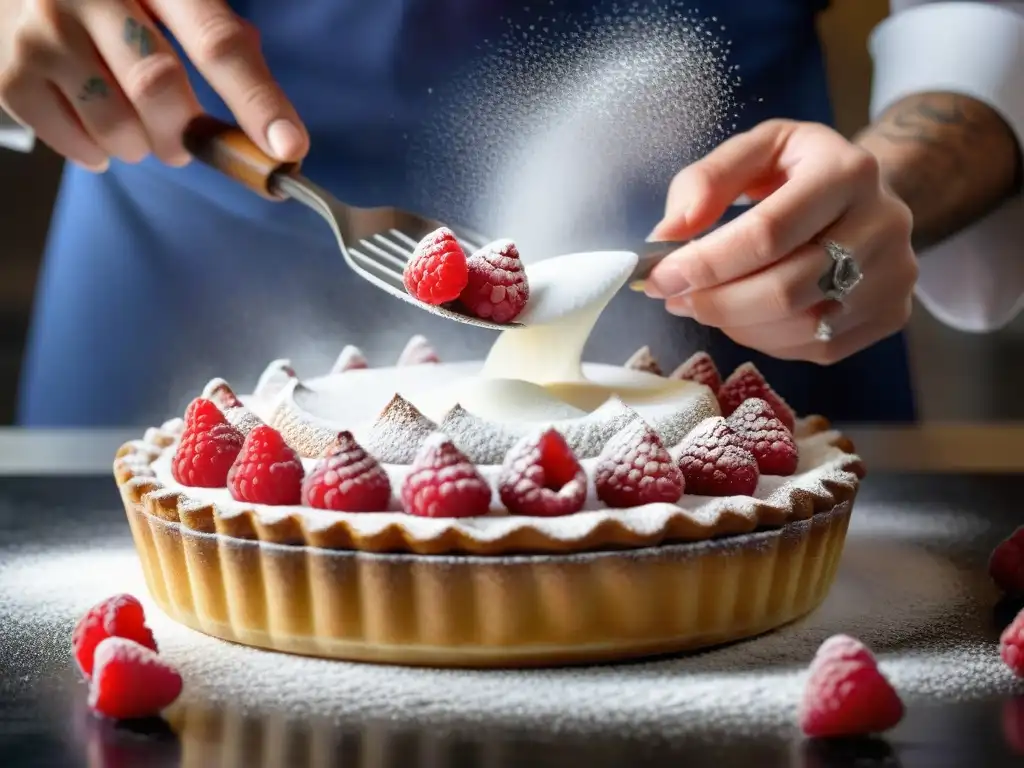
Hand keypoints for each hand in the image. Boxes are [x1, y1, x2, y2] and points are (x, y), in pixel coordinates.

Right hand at [0, 0, 306, 169]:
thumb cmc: (118, 0)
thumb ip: (221, 44)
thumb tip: (274, 128)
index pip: (218, 44)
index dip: (257, 101)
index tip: (289, 148)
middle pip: (160, 88)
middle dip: (183, 134)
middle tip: (184, 144)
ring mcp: (45, 29)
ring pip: (118, 125)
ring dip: (140, 147)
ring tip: (135, 129)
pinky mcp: (11, 69)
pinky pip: (74, 143)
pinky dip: (97, 154)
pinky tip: (97, 131)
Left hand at [645, 119, 917, 364]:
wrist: (868, 192)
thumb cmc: (798, 172)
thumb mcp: (754, 152)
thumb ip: (704, 182)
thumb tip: (668, 234)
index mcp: (848, 171)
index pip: (768, 233)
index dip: (706, 263)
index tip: (659, 277)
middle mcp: (883, 224)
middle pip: (786, 289)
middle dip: (716, 302)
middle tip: (675, 298)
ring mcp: (895, 276)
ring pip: (801, 327)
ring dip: (735, 323)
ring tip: (703, 304)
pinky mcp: (892, 314)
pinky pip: (817, 347)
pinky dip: (766, 339)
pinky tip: (744, 315)